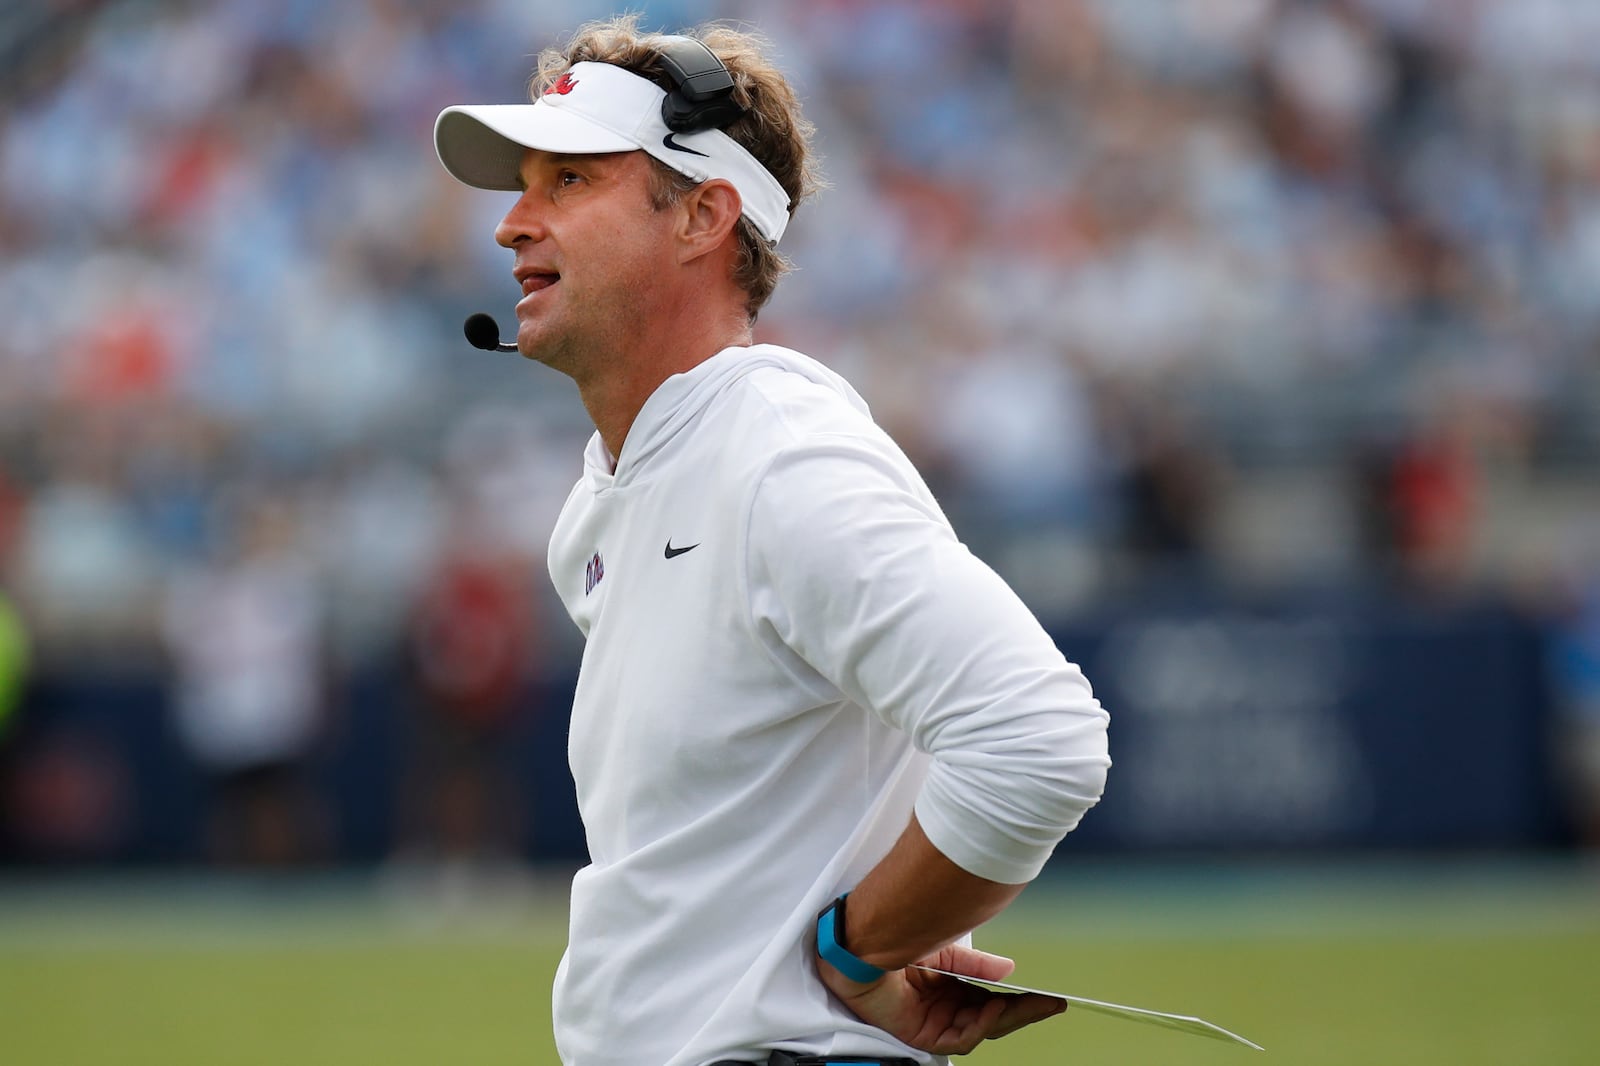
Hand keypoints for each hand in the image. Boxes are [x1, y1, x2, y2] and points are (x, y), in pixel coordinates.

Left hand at [817, 943, 1066, 1055]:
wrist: (864, 943)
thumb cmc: (895, 940)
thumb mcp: (947, 951)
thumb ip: (976, 965)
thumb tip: (1008, 971)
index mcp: (945, 986)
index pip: (988, 1000)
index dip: (1017, 998)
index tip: (1046, 994)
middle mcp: (941, 1006)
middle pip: (990, 1018)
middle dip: (1024, 1011)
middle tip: (1053, 1004)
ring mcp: (933, 1023)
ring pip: (981, 1029)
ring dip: (1010, 1017)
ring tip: (1034, 1003)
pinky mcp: (922, 1034)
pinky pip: (961, 1038)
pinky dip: (982, 1025)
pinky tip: (996, 1008)